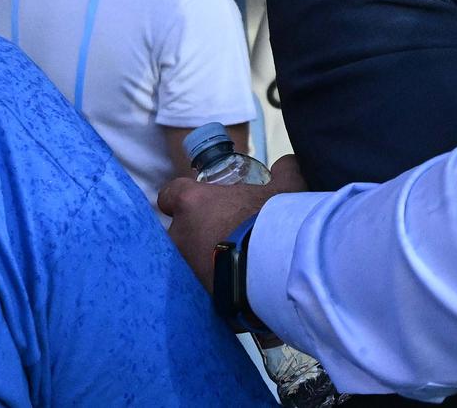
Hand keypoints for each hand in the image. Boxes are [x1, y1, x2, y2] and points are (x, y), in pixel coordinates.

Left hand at [158, 155, 308, 291]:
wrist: (276, 269)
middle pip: (180, 230)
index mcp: (191, 201)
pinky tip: (237, 282)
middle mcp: (178, 233)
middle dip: (198, 232)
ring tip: (235, 261)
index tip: (200, 202)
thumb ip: (284, 169)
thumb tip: (286, 163)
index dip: (183, 197)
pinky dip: (214, 281)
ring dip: (206, 258)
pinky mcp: (195, 293)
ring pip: (188, 258)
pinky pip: (200, 283)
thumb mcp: (286, 187)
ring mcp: (183, 266)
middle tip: (227, 234)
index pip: (169, 194)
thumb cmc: (272, 220)